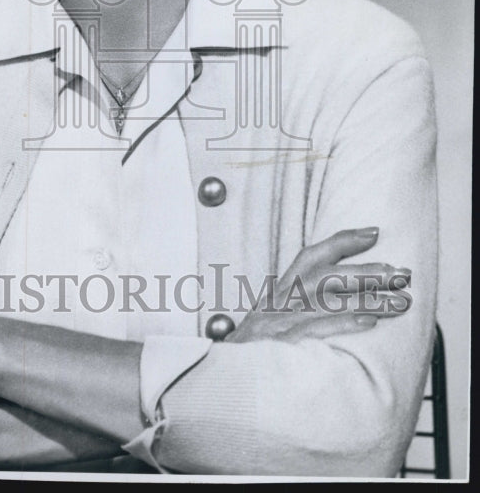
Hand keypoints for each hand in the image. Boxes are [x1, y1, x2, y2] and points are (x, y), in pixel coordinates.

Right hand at [226, 227, 411, 344]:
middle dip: (367, 272)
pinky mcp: (277, 347)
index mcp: (278, 294)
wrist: (217, 385)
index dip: (342, 241)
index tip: (374, 233)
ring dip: (367, 299)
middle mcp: (278, 303)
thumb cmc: (251, 357)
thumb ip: (297, 309)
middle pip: (326, 275)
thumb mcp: (270, 324)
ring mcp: (276, 323)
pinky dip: (341, 323)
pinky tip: (368, 323)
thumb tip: (338, 302)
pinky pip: (313, 330)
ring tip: (399, 302)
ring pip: (326, 300)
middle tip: (401, 274)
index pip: (311, 256)